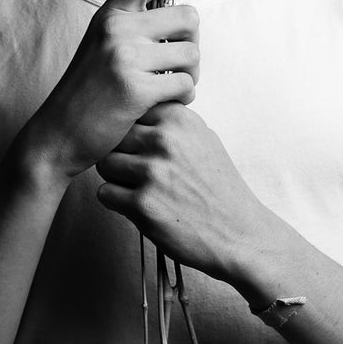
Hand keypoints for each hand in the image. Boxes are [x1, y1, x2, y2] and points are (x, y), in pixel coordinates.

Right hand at [19, 0, 208, 181]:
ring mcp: (125, 57)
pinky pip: (185, 84)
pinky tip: (167, 104)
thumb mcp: (101, 45)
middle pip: (188, 17)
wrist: (58, 133)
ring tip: (173, 88)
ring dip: (191, 74)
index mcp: (109, 15)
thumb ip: (132, 26)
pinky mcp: (135, 89)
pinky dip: (184, 97)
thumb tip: (183, 16)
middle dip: (193, 43)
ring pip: (191, 54)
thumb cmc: (88, 91)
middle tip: (181, 65)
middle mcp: (116, 29)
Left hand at [95, 102, 275, 282]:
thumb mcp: (204, 139)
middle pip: (114, 136)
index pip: (132, 110)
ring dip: (115, 178)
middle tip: (134, 171)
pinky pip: (105, 193)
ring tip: (136, 189)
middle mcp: (164, 140)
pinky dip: (116, 201)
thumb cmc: (220, 188)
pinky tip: (138, 206)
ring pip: (105, 163)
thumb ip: (173, 122)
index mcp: (179, 119)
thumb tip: (140, 111)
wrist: (238, 233)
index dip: (132, 130)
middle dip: (120, 153)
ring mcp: (152, 172)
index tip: (141, 145)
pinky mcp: (142, 204)